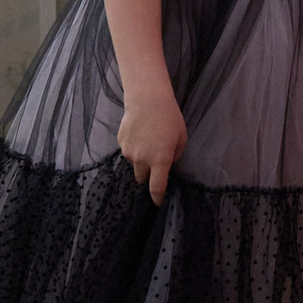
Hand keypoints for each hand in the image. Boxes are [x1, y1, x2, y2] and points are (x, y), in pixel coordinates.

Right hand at [118, 85, 187, 205]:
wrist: (147, 100)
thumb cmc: (169, 117)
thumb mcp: (181, 137)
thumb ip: (175, 155)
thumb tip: (168, 164)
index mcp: (160, 160)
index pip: (156, 187)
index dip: (157, 197)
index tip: (157, 202)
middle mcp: (142, 160)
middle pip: (142, 178)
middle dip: (148, 175)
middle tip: (155, 162)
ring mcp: (129, 152)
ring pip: (134, 164)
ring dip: (140, 160)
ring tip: (148, 141)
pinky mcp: (121, 143)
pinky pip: (128, 152)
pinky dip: (134, 148)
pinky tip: (140, 133)